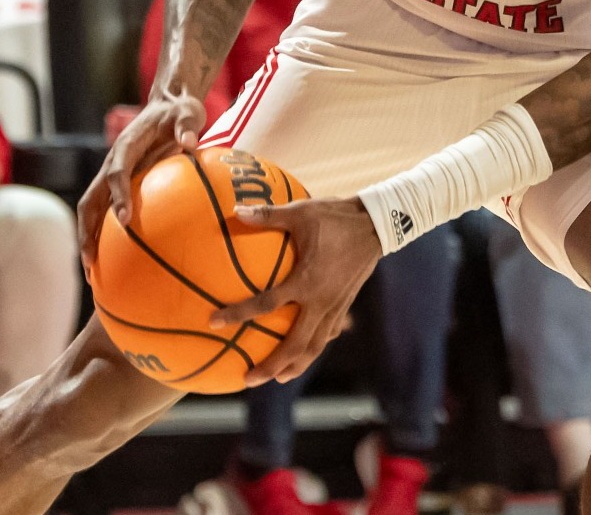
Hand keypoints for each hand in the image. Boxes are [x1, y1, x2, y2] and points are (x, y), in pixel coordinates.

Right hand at [77, 91, 207, 272]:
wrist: (167, 106)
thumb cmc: (179, 112)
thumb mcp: (187, 112)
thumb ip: (187, 125)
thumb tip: (190, 142)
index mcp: (126, 146)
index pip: (117, 173)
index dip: (119, 194)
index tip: (126, 218)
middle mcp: (112, 163)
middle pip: (90, 201)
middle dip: (87, 231)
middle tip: (91, 262)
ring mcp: (111, 176)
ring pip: (91, 211)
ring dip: (88, 240)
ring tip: (92, 273)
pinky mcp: (117, 185)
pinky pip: (106, 213)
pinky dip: (105, 237)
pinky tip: (114, 262)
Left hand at [209, 197, 381, 385]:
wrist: (377, 225)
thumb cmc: (336, 216)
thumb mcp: (301, 212)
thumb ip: (267, 215)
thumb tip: (234, 211)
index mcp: (306, 281)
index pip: (267, 304)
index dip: (239, 314)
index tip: (214, 322)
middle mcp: (320, 301)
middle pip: (295, 345)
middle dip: (271, 365)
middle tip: (248, 379)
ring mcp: (335, 306)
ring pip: (314, 346)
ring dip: (294, 365)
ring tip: (277, 379)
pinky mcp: (344, 305)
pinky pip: (327, 334)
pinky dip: (314, 347)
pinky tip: (305, 352)